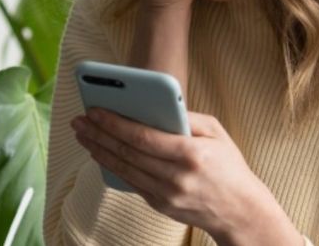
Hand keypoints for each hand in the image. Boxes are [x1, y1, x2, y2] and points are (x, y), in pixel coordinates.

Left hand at [70, 108, 274, 238]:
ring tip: (83, 134)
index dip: (115, 123)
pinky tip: (100, 152)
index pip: (143, 136)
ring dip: (98, 150)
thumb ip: (187, 117)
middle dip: (98, 134)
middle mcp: (175, 176)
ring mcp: (166, 194)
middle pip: (127, 152)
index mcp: (191, 153)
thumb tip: (154, 106)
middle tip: (79, 120)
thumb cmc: (230, 166)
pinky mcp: (160, 205)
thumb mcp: (217, 132)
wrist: (240, 211)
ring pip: (123, 168)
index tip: (95, 110)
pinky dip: (111, 166)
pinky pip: (130, 182)